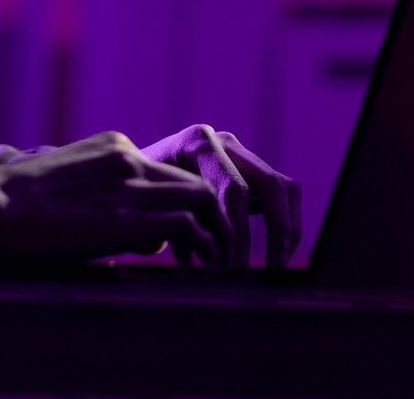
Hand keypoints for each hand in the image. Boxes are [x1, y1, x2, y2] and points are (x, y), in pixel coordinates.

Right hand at [0, 131, 230, 264]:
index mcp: (112, 147)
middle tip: (214, 253)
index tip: (187, 238)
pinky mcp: (125, 216)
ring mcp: (128, 183)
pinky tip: (197, 269)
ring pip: (201, 199)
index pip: (169, 173)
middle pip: (195, 181)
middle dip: (212, 218)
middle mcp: (126, 157)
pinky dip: (200, 248)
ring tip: (214, 263)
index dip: (184, 205)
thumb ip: (113, 204)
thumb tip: (152, 239)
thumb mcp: (71, 190)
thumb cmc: (15, 210)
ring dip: (214, 234)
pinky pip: (186, 226)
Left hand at [141, 125, 300, 268]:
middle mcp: (224, 143)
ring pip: (284, 188)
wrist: (127, 173)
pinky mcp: (251, 172)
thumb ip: (173, 229)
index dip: (238, 233)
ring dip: (286, 230)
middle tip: (270, 270)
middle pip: (269, 184)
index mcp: (197, 143)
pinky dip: (285, 227)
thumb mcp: (148, 207)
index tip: (233, 268)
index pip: (233, 190)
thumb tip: (198, 265)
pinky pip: (283, 196)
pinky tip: (275, 258)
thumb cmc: (133, 193)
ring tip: (277, 267)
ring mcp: (240, 154)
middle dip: (275, 232)